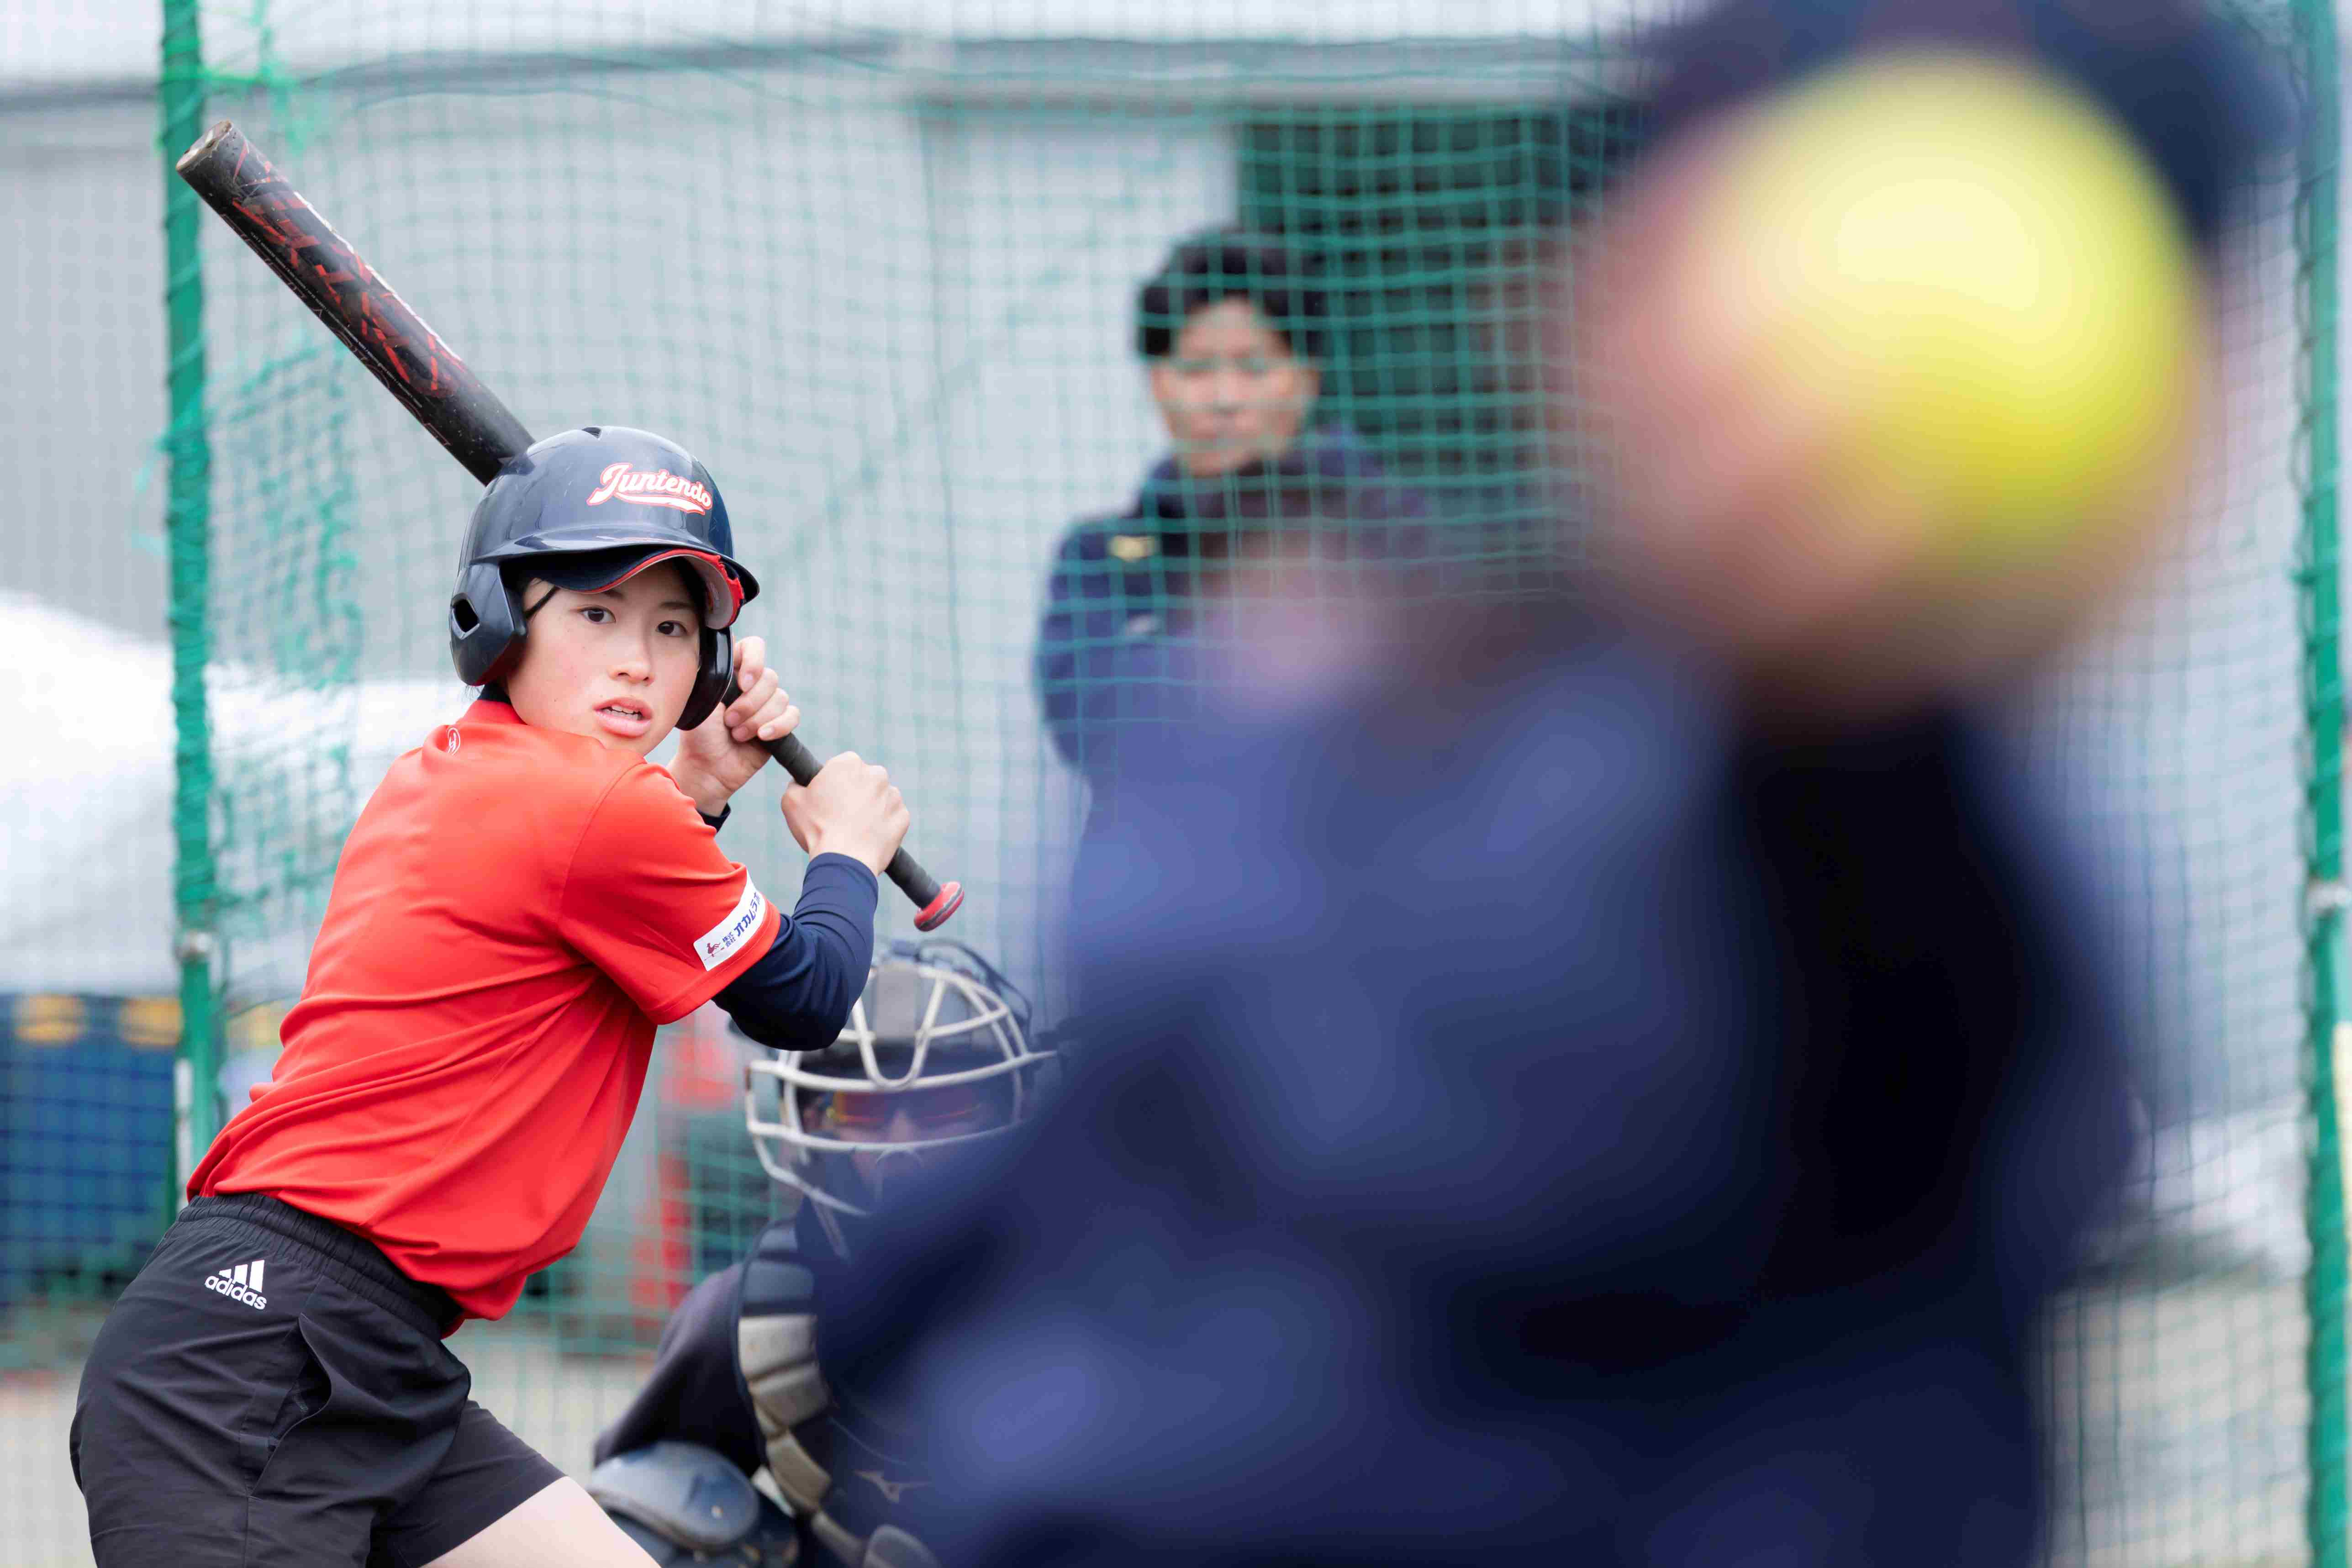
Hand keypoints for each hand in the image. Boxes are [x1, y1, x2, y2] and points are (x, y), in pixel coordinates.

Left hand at [671, 636, 800, 815]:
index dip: (754, 661)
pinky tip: (762, 737)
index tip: (742, 684)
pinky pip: (792, 715)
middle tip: (728, 721)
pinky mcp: (780, 724)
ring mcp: (767, 704)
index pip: (754, 647)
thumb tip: (731, 646)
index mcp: (732, 671)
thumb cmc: (699, 734)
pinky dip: (778, 726)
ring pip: (781, 698)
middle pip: (770, 677)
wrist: (707, 767)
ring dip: (757, 719)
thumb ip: (716, 670)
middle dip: (749, 703)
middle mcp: (752, 685)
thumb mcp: (701, 698)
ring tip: (737, 735)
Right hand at [779, 752, 908, 874]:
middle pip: (865, 780)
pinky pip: (892, 817)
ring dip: (871, 808)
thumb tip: (800, 781)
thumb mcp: (791, 800)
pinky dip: (884, 825)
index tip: (829, 798)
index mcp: (849, 763)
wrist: (844, 860)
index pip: (844, 766)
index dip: (835, 782)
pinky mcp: (903, 816)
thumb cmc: (816, 829)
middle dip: (856, 792)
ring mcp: (893, 796)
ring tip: (855, 829)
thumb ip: (797, 783)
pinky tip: (868, 837)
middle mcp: (876, 774)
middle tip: (842, 814)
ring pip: (881, 798)